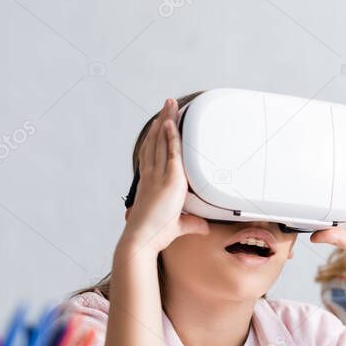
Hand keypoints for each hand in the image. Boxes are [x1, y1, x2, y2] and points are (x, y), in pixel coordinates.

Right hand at [118, 98, 207, 254]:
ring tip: (170, 105)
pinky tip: (171, 124)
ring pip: (161, 142)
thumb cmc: (154, 235)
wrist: (142, 240)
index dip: (155, 138)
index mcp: (149, 183)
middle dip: (161, 122)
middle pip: (155, 142)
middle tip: (167, 105)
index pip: (151, 154)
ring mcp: (158, 176)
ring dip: (166, 121)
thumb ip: (191, 222)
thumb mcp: (178, 225)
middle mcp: (151, 176)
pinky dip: (171, 137)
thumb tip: (203, 226)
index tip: (159, 124)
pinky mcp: (169, 180)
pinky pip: (171, 153)